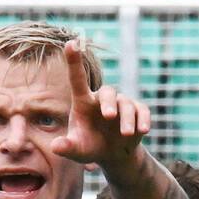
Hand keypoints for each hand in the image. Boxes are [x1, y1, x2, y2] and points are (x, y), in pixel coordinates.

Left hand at [51, 39, 150, 170]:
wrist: (113, 154)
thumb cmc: (90, 147)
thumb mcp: (77, 151)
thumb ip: (67, 148)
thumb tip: (55, 147)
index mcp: (84, 102)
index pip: (77, 79)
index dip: (74, 61)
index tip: (71, 43)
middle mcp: (102, 99)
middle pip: (108, 92)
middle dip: (109, 103)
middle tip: (109, 116)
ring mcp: (122, 104)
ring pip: (126, 104)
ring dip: (127, 119)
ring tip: (125, 135)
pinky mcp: (137, 111)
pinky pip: (142, 111)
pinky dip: (142, 120)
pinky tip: (142, 131)